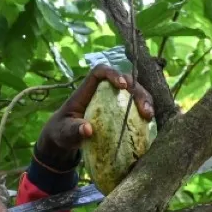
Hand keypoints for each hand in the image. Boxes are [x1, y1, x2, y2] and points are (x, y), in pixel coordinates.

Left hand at [37, 65, 154, 159]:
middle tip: (144, 109)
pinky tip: (149, 124)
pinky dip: (144, 113)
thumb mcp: (64, 133)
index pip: (100, 71)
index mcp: (86, 90)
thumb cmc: (62, 132)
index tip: (122, 86)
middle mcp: (102, 91)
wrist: (64, 139)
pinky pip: (135, 108)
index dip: (113, 73)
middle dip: (137, 91)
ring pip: (134, 93)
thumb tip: (88, 130)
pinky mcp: (120, 112)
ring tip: (149, 116)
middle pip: (124, 81)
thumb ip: (73, 131)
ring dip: (145, 101)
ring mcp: (113, 101)